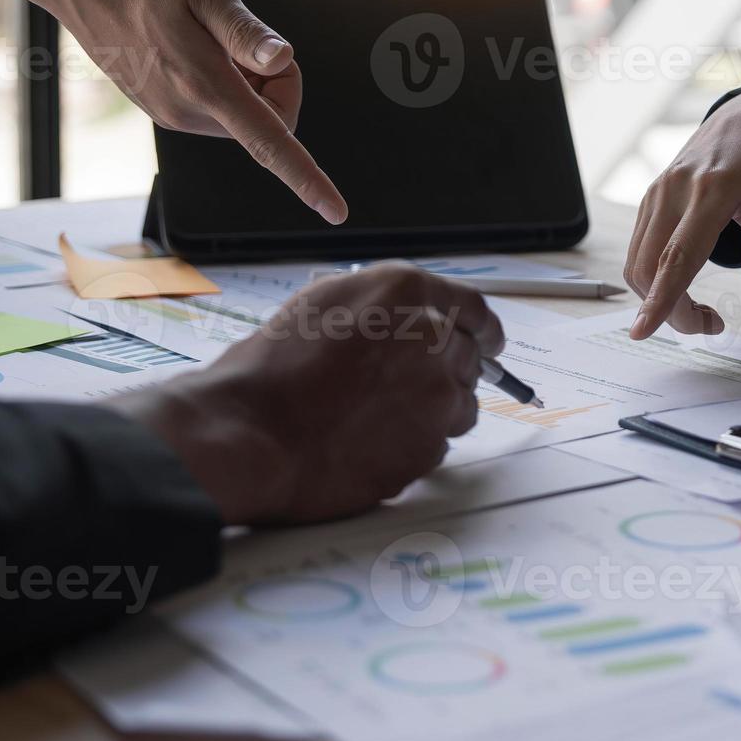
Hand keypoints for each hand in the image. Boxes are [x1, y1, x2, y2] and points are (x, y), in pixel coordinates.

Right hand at [0, 0, 346, 222]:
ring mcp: (175, 117)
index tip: (337, 213)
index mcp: (207, 87)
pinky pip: (219, 109)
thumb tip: (281, 61)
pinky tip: (189, 46)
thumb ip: (245, 32)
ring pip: (246, 114)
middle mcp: (190, 114)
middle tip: (242, 37)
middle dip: (275, 81)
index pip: (271, 143)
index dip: (308, 179)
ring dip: (247, 81)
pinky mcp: (166, 112)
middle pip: (271, 119)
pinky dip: (224, 82)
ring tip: (207, 37)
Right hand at [109, 265, 503, 524]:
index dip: (482, 328)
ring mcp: (438, 397)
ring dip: (433, 410)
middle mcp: (434, 341)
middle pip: (469, 359)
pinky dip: (414, 444)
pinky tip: (369, 441)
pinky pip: (437, 444)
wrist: (252, 432)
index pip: (474, 309)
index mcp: (408, 294)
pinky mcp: (430, 447)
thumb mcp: (326, 303)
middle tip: (405, 386)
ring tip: (376, 416)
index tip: (488, 341)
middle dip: (446, 371)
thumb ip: (384, 306)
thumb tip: (410, 318)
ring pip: (460, 406)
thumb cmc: (273, 370)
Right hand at [625, 85, 740, 338]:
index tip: (643, 331)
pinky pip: (640, 246)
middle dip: (669, 310)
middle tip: (712, 325)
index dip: (660, 298)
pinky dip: (654, 277)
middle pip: (648, 267)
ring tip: (704, 310)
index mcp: (712, 190)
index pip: (677, 256)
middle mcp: (675, 189)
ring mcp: (658, 191)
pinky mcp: (653, 196)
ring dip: (660, 296)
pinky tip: (684, 283)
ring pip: (637, 261)